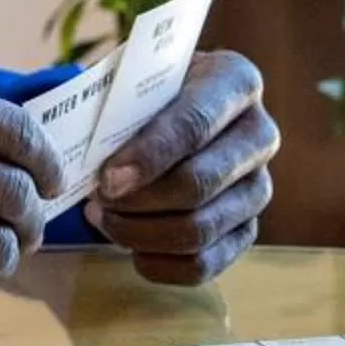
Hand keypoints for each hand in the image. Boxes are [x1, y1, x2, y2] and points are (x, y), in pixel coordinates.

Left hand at [86, 50, 277, 285]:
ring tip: (105, 218)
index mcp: (236, 82)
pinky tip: (130, 246)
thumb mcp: (135, 81)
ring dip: (140, 233)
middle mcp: (259, 135)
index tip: (107, 179)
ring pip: (200, 230)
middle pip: (199, 184)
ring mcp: (258, 187)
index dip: (149, 156)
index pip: (196, 124)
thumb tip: (84, 156)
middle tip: (97, 200)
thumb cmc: (148, 96)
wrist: (170, 116)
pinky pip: (203, 264)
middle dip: (138, 201)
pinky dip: (158, 263)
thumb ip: (116, 107)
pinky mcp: (246, 230)